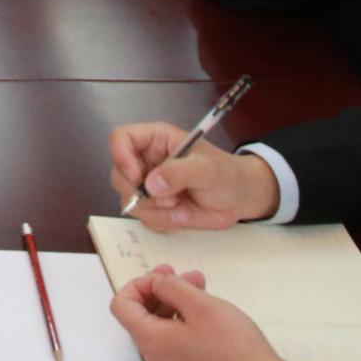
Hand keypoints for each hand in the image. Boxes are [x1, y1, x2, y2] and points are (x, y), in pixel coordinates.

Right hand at [106, 120, 281, 230]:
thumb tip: (150, 184)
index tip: (137, 178)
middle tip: (171, 202)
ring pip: (130, 202)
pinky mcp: (154, 207)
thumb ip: (179, 173)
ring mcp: (148, 186)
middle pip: (119, 176)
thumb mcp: (208, 170)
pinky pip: (145, 218)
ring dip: (156, 212)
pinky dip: (163, 222)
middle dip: (143, 195)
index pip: (120, 138)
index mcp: (155, 140)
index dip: (121, 156)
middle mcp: (146, 161)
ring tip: (183, 210)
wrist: (240, 199)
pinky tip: (183, 216)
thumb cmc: (226, 174)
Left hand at [109, 267, 298, 360]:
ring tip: (198, 281)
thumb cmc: (231, 343)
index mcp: (150, 339)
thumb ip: (170, 287)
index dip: (138, 284)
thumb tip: (155, 283)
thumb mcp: (199, 304)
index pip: (122, 305)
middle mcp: (154, 354)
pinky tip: (204, 302)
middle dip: (159, 287)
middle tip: (180, 272)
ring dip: (175, 298)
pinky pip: (174, 334)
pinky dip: (183, 314)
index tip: (163, 275)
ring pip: (160, 321)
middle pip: (140, 313)